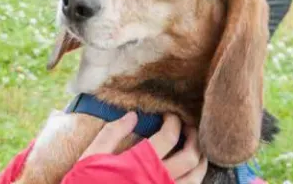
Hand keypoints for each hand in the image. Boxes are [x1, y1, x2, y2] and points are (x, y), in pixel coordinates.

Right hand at [81, 113, 207, 182]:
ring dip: (200, 161)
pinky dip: (193, 181)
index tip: (170, 116)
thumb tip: (133, 116)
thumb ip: (112, 133)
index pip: (169, 136)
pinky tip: (188, 174)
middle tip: (189, 128)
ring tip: (195, 151)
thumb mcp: (92, 157)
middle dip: (193, 138)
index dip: (174, 122)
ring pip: (195, 178)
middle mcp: (157, 180)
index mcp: (140, 163)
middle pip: (190, 156)